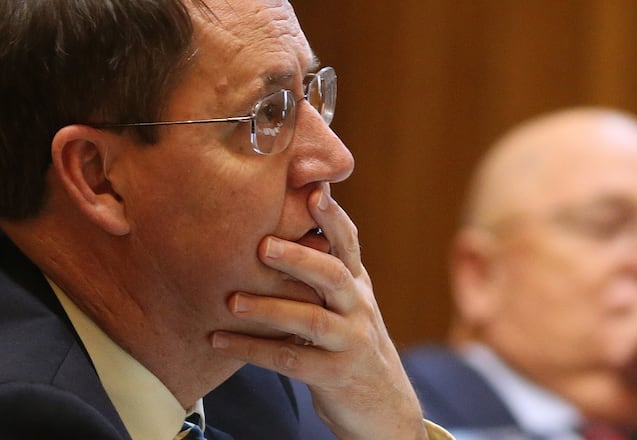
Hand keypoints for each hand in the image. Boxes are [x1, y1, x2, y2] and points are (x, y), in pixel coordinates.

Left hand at [210, 184, 426, 439]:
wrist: (384, 404)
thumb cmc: (353, 343)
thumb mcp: (349, 303)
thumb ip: (328, 270)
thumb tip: (295, 221)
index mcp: (357, 284)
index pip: (348, 243)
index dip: (332, 216)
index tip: (312, 191)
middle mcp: (359, 308)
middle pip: (333, 275)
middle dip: (299, 258)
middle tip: (262, 246)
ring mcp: (350, 342)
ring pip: (311, 320)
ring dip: (269, 309)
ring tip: (232, 301)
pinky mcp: (335, 376)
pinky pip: (290, 361)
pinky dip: (252, 349)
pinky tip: (220, 340)